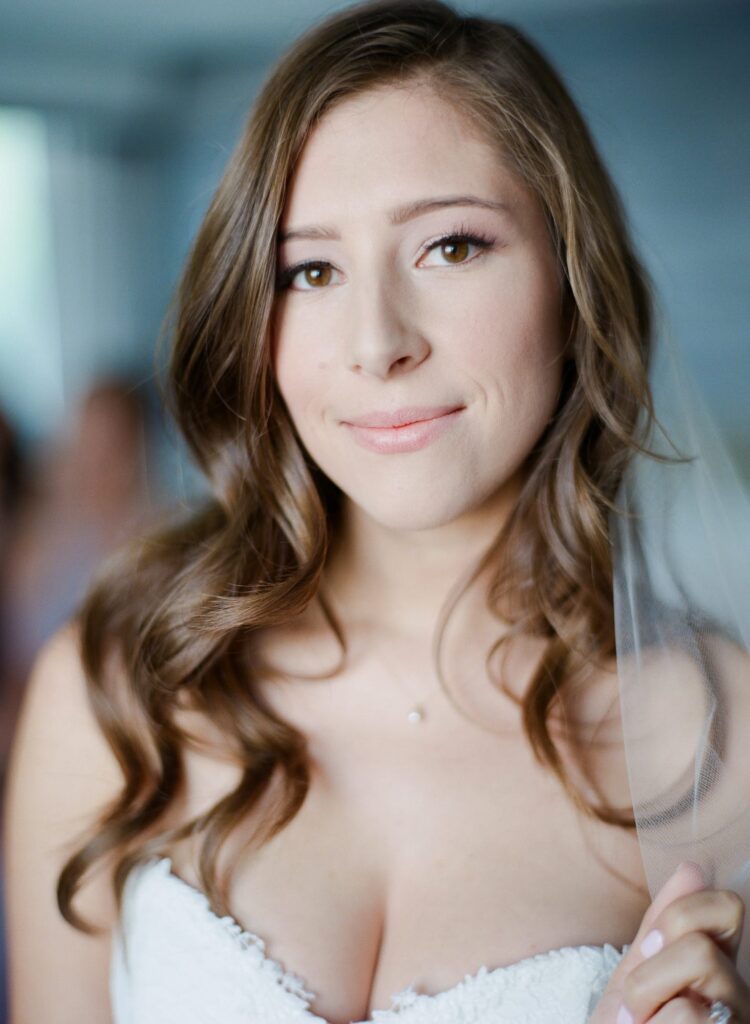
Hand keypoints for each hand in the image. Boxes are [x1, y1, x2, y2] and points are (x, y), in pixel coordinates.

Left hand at [589, 861, 749, 1021]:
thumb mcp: (637, 971)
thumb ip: (662, 923)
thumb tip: (693, 866)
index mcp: (719, 967)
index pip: (728, 907)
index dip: (680, 914)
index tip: (647, 947)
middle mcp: (738, 999)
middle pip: (701, 948)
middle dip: (652, 968)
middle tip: (638, 999)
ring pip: (690, 992)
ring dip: (644, 1003)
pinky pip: (686, 1018)